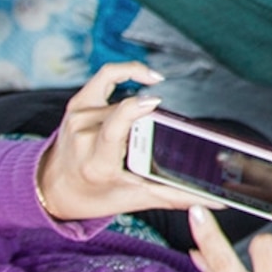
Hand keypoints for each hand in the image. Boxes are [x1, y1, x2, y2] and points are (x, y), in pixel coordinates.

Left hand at [32, 65, 197, 223]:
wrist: (53, 188)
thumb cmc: (95, 195)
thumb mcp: (135, 200)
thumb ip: (177, 197)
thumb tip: (217, 201)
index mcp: (97, 162)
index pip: (113, 128)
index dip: (133, 110)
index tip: (156, 101)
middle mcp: (84, 135)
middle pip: (127, 116)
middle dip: (151, 124)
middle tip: (161, 139)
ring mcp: (79, 116)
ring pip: (125, 102)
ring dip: (141, 114)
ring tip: (142, 131)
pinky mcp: (78, 103)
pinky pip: (108, 76)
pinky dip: (130, 70)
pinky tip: (150, 76)